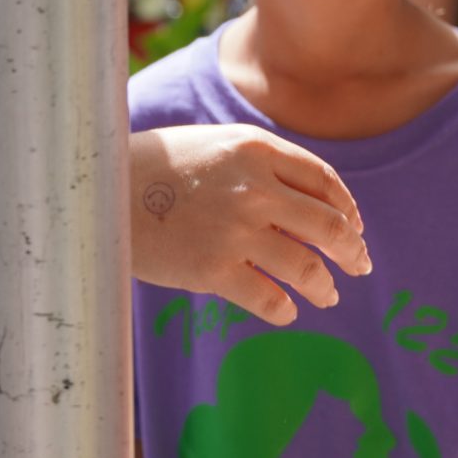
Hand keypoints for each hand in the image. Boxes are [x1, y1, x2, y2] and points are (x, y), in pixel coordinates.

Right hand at [129, 124, 371, 324]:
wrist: (98, 192)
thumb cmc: (155, 168)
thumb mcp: (214, 146)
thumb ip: (261, 164)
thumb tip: (312, 204)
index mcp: (256, 150)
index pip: (325, 182)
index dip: (348, 209)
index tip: (354, 228)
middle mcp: (253, 189)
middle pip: (329, 226)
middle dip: (352, 251)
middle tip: (359, 265)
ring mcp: (235, 231)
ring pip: (306, 267)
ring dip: (324, 285)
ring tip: (327, 294)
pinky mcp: (213, 270)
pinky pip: (270, 298)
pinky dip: (286, 309)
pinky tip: (287, 311)